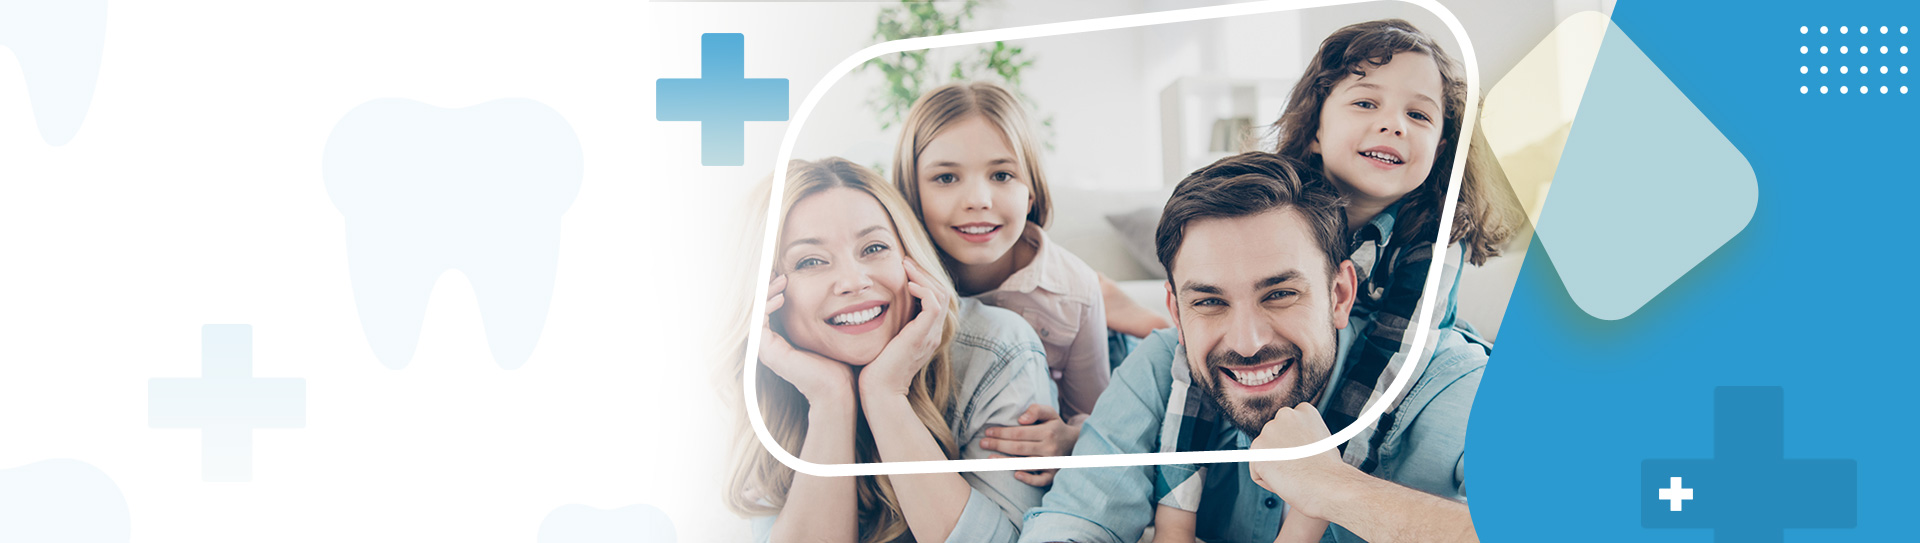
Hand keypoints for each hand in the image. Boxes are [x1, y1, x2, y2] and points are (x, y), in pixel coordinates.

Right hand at [759, 273, 855, 402]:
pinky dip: (766, 306)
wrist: (837, 387)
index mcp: (782, 341)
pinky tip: (781, 296)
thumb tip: (833, 295)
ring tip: (782, 280)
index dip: (774, 290)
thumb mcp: (826, 333)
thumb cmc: (837, 363)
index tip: (785, 275)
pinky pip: (758, 322)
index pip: (771, 309)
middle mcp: (770, 345)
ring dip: (767, 293)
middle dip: (768, 287)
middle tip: (779, 272)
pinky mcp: (767, 352)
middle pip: (760, 309)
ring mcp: (766, 349)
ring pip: (757, 312)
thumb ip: (821, 318)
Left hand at [858, 257, 947, 398]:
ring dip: (923, 276)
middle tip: (906, 260)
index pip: (936, 298)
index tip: (904, 268)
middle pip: (943, 292)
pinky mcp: (923, 336)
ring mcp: (931, 335)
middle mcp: (933, 333)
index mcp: (927, 333)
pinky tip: (907, 285)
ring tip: (906, 266)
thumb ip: (891, 324)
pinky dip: (923, 290)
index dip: (923, 279)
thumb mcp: (886, 339)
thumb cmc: (876, 368)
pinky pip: (934, 305)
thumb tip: (879, 305)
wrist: (879, 390)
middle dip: (924, 272)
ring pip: (941, 294)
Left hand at [983, 405, 1082, 486]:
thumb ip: (1036, 410)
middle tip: (983, 443)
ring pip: (1026, 463)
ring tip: (990, 460)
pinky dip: (1029, 479)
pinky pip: (1041, 480)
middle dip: (998, 445)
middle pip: (1019, 448)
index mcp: (1048, 431)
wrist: (1076, 444)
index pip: (1020, 433)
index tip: (988, 432)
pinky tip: (1015, 475)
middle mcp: (1050, 448)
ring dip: (1007, 462)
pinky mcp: (1054, 475)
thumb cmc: (1056, 426)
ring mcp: (1052, 463)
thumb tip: (1021, 419)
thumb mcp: (1049, 413)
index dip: (1002, 432)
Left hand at [1248, 403, 1353, 518]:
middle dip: (1280, 452)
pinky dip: (1267, 480)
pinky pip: (1257, 471)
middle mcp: (1284, 415)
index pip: (1288, 425)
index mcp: (1304, 410)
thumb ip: (1304, 436)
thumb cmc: (1330, 471)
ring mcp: (1268, 430)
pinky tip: (1284, 480)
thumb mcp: (1323, 442)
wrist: (1326, 485)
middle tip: (1297, 466)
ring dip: (1274, 466)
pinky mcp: (1256, 449)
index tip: (1303, 454)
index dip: (1294, 443)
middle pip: (1273, 438)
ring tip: (1293, 474)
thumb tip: (1293, 444)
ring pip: (1264, 455)